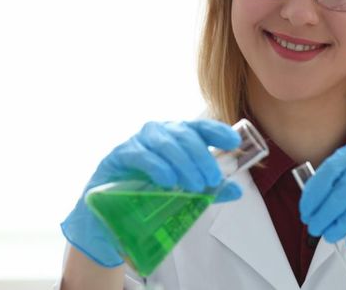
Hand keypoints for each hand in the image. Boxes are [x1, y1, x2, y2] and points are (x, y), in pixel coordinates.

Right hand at [61, 119, 242, 267]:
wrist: (109, 219)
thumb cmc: (148, 199)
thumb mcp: (184, 195)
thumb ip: (208, 191)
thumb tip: (237, 190)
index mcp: (175, 138)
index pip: (198, 127)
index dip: (216, 130)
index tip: (233, 142)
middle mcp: (157, 134)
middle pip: (184, 134)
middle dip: (202, 156)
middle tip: (212, 179)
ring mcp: (136, 142)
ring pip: (164, 142)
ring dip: (183, 162)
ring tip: (195, 185)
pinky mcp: (118, 155)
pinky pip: (140, 154)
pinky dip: (157, 166)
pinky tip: (169, 180)